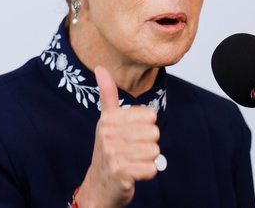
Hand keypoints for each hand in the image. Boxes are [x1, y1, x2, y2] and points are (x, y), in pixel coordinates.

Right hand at [75, 67, 160, 207]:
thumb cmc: (109, 151)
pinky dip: (147, 174)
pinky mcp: (121, 172)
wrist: (99, 186)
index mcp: (108, 119)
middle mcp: (107, 134)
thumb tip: (100, 68)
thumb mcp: (107, 121)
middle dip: (148, 145)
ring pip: (154, 151)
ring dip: (148, 160)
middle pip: (154, 133)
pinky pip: (152, 168)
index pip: (149, 115)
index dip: (146, 127)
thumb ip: (107, 94)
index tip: (131, 135)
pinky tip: (134, 173)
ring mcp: (113, 153)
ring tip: (132, 162)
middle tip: (132, 152)